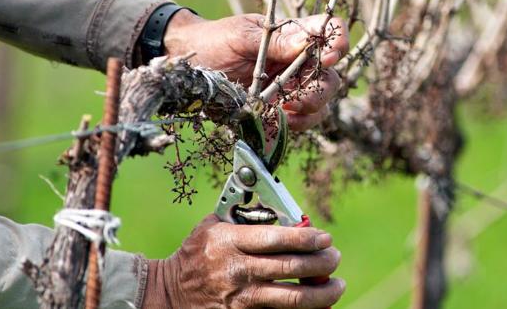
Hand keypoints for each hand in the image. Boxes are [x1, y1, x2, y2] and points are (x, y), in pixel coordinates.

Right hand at [142, 215, 344, 307]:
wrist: (169, 294)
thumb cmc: (196, 254)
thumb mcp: (213, 226)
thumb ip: (244, 215)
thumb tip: (281, 207)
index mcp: (230, 242)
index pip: (276, 239)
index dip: (306, 238)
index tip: (325, 237)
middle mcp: (237, 270)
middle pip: (290, 267)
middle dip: (321, 262)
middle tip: (334, 257)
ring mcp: (241, 298)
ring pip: (292, 298)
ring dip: (322, 293)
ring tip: (337, 285)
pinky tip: (319, 305)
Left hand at [163, 11, 348, 130]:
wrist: (189, 69)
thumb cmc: (214, 43)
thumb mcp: (241, 37)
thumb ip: (275, 41)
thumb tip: (308, 42)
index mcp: (292, 35)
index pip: (329, 32)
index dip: (337, 42)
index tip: (329, 56)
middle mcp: (297, 62)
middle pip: (331, 75)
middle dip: (322, 87)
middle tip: (298, 96)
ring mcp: (291, 87)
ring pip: (321, 101)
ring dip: (310, 108)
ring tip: (286, 110)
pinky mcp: (280, 110)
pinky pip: (303, 121)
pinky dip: (297, 124)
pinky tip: (279, 120)